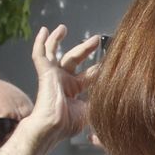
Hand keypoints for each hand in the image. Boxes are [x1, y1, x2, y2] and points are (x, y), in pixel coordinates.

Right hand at [28, 25, 101, 148]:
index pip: (89, 75)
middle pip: (75, 59)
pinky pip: (39, 55)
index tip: (111, 60)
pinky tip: (44, 31)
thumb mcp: (91, 110)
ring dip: (58, 39)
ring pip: (55, 52)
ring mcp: (53, 76)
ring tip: (64, 28)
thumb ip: (99, 101)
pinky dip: (40, 42)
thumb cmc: (68, 124)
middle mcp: (63, 81)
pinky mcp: (45, 72)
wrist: (53, 126)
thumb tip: (115, 97)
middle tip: (95, 39)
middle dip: (85, 48)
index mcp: (74, 91)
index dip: (99, 68)